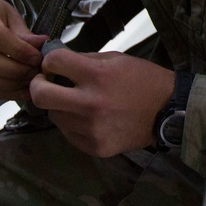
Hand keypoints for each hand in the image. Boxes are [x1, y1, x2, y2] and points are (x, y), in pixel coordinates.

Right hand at [0, 0, 47, 100]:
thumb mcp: (12, 17)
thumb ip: (25, 34)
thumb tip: (43, 45)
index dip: (18, 50)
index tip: (36, 57)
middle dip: (13, 71)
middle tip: (34, 72)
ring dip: (9, 84)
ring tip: (29, 81)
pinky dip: (3, 91)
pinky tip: (20, 90)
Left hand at [29, 49, 174, 157]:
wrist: (168, 111)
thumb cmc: (143, 79)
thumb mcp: (116, 59)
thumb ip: (85, 60)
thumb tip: (57, 62)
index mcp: (97, 75)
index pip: (54, 62)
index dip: (49, 60)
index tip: (53, 64)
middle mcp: (90, 103)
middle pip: (40, 95)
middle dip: (37, 85)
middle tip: (45, 83)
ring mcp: (91, 129)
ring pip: (53, 116)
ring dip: (59, 106)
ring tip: (76, 102)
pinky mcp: (94, 147)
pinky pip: (68, 133)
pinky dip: (73, 123)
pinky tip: (88, 118)